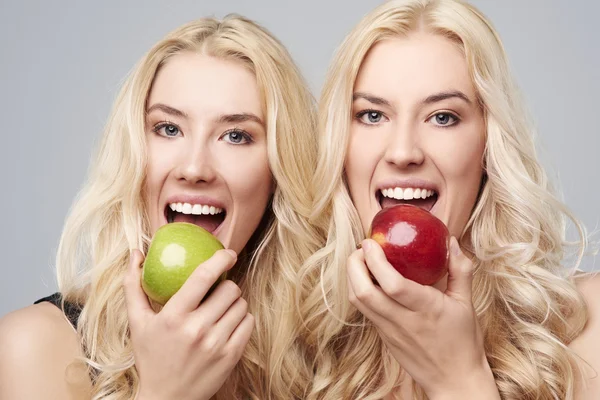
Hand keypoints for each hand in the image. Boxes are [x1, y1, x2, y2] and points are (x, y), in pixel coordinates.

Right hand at [124, 249, 254, 399]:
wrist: (167, 399)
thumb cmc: (151, 357)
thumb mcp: (137, 323)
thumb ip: (133, 286)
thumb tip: (135, 252)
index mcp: (173, 317)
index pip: (203, 277)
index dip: (220, 259)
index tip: (228, 253)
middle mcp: (196, 329)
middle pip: (229, 289)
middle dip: (226, 285)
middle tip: (218, 292)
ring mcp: (216, 344)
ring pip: (241, 305)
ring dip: (234, 302)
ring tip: (221, 309)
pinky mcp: (231, 356)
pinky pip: (248, 322)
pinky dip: (242, 319)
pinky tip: (229, 324)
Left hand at [347, 237, 499, 399]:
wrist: (454, 381)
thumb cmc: (463, 341)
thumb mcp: (467, 303)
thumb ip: (460, 269)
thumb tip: (450, 241)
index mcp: (426, 309)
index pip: (392, 284)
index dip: (375, 260)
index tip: (371, 242)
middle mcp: (402, 321)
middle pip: (363, 292)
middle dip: (354, 265)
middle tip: (362, 248)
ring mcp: (389, 331)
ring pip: (358, 302)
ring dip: (353, 276)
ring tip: (362, 259)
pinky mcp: (383, 336)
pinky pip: (364, 310)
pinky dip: (359, 289)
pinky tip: (368, 278)